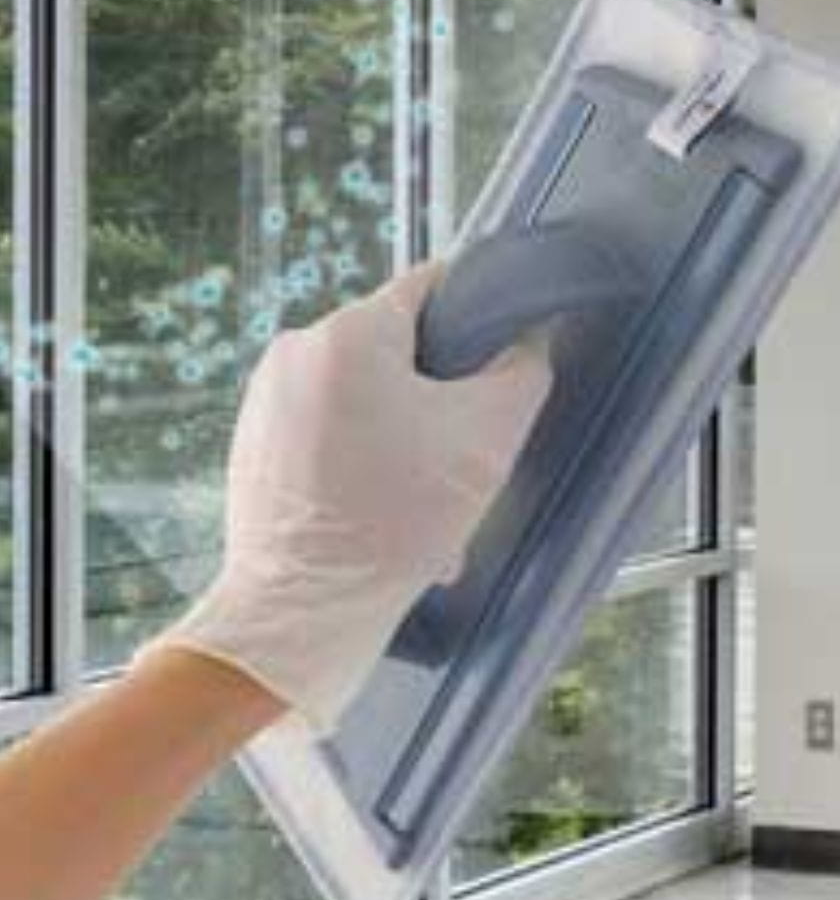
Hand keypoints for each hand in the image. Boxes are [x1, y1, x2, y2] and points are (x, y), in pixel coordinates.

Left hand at [136, 261, 551, 731]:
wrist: (302, 612)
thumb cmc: (394, 522)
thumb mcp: (487, 442)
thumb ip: (522, 372)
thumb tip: (527, 341)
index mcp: (349, 334)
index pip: (432, 287)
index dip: (478, 316)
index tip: (499, 360)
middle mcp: (296, 350)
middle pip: (396, 348)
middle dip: (437, 395)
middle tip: (459, 455)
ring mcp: (266, 398)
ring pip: (362, 394)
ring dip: (401, 433)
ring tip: (419, 499)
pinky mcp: (253, 442)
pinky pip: (326, 429)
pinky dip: (361, 458)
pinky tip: (380, 511)